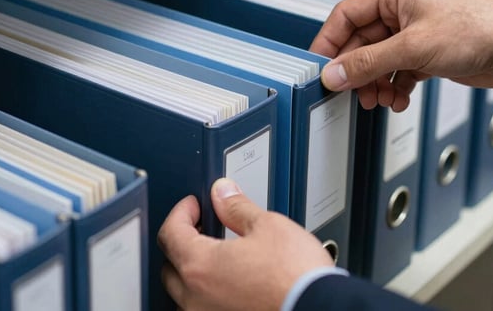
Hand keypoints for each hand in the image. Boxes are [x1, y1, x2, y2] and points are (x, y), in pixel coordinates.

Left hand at [158, 178, 334, 310]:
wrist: (322, 310)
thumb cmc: (297, 278)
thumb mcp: (268, 226)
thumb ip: (236, 208)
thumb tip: (222, 193)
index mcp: (199, 267)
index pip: (170, 232)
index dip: (182, 212)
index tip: (194, 205)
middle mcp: (195, 299)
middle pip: (171, 265)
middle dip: (184, 242)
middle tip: (204, 226)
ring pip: (186, 294)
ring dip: (195, 273)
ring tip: (219, 256)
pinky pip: (204, 310)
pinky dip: (210, 295)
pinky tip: (231, 285)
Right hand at [310, 0, 492, 110]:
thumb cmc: (479, 29)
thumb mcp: (413, 48)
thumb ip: (368, 63)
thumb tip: (335, 73)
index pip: (346, 15)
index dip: (329, 43)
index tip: (320, 67)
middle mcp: (402, 10)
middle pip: (361, 43)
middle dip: (357, 71)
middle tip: (353, 92)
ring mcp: (415, 32)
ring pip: (378, 60)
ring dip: (376, 83)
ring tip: (380, 99)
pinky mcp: (427, 52)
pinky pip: (397, 71)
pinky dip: (395, 87)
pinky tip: (399, 99)